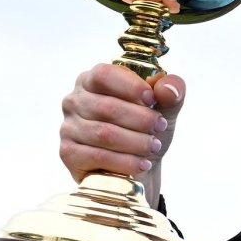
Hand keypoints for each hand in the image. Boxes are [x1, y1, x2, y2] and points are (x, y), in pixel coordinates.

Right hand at [60, 63, 185, 206]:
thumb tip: (168, 88)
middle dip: (140, 119)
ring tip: (154, 146)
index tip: (152, 99)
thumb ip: (172, 91)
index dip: (129, 86)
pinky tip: (141, 164)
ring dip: (135, 142)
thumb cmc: (146, 127)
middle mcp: (75, 100)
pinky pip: (97, 156)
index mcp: (93, 79)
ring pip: (103, 133)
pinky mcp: (68, 153)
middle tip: (160, 127)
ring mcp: (68, 127)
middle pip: (107, 107)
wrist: (138, 165)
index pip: (104, 75)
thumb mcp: (165, 107)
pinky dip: (124, 161)